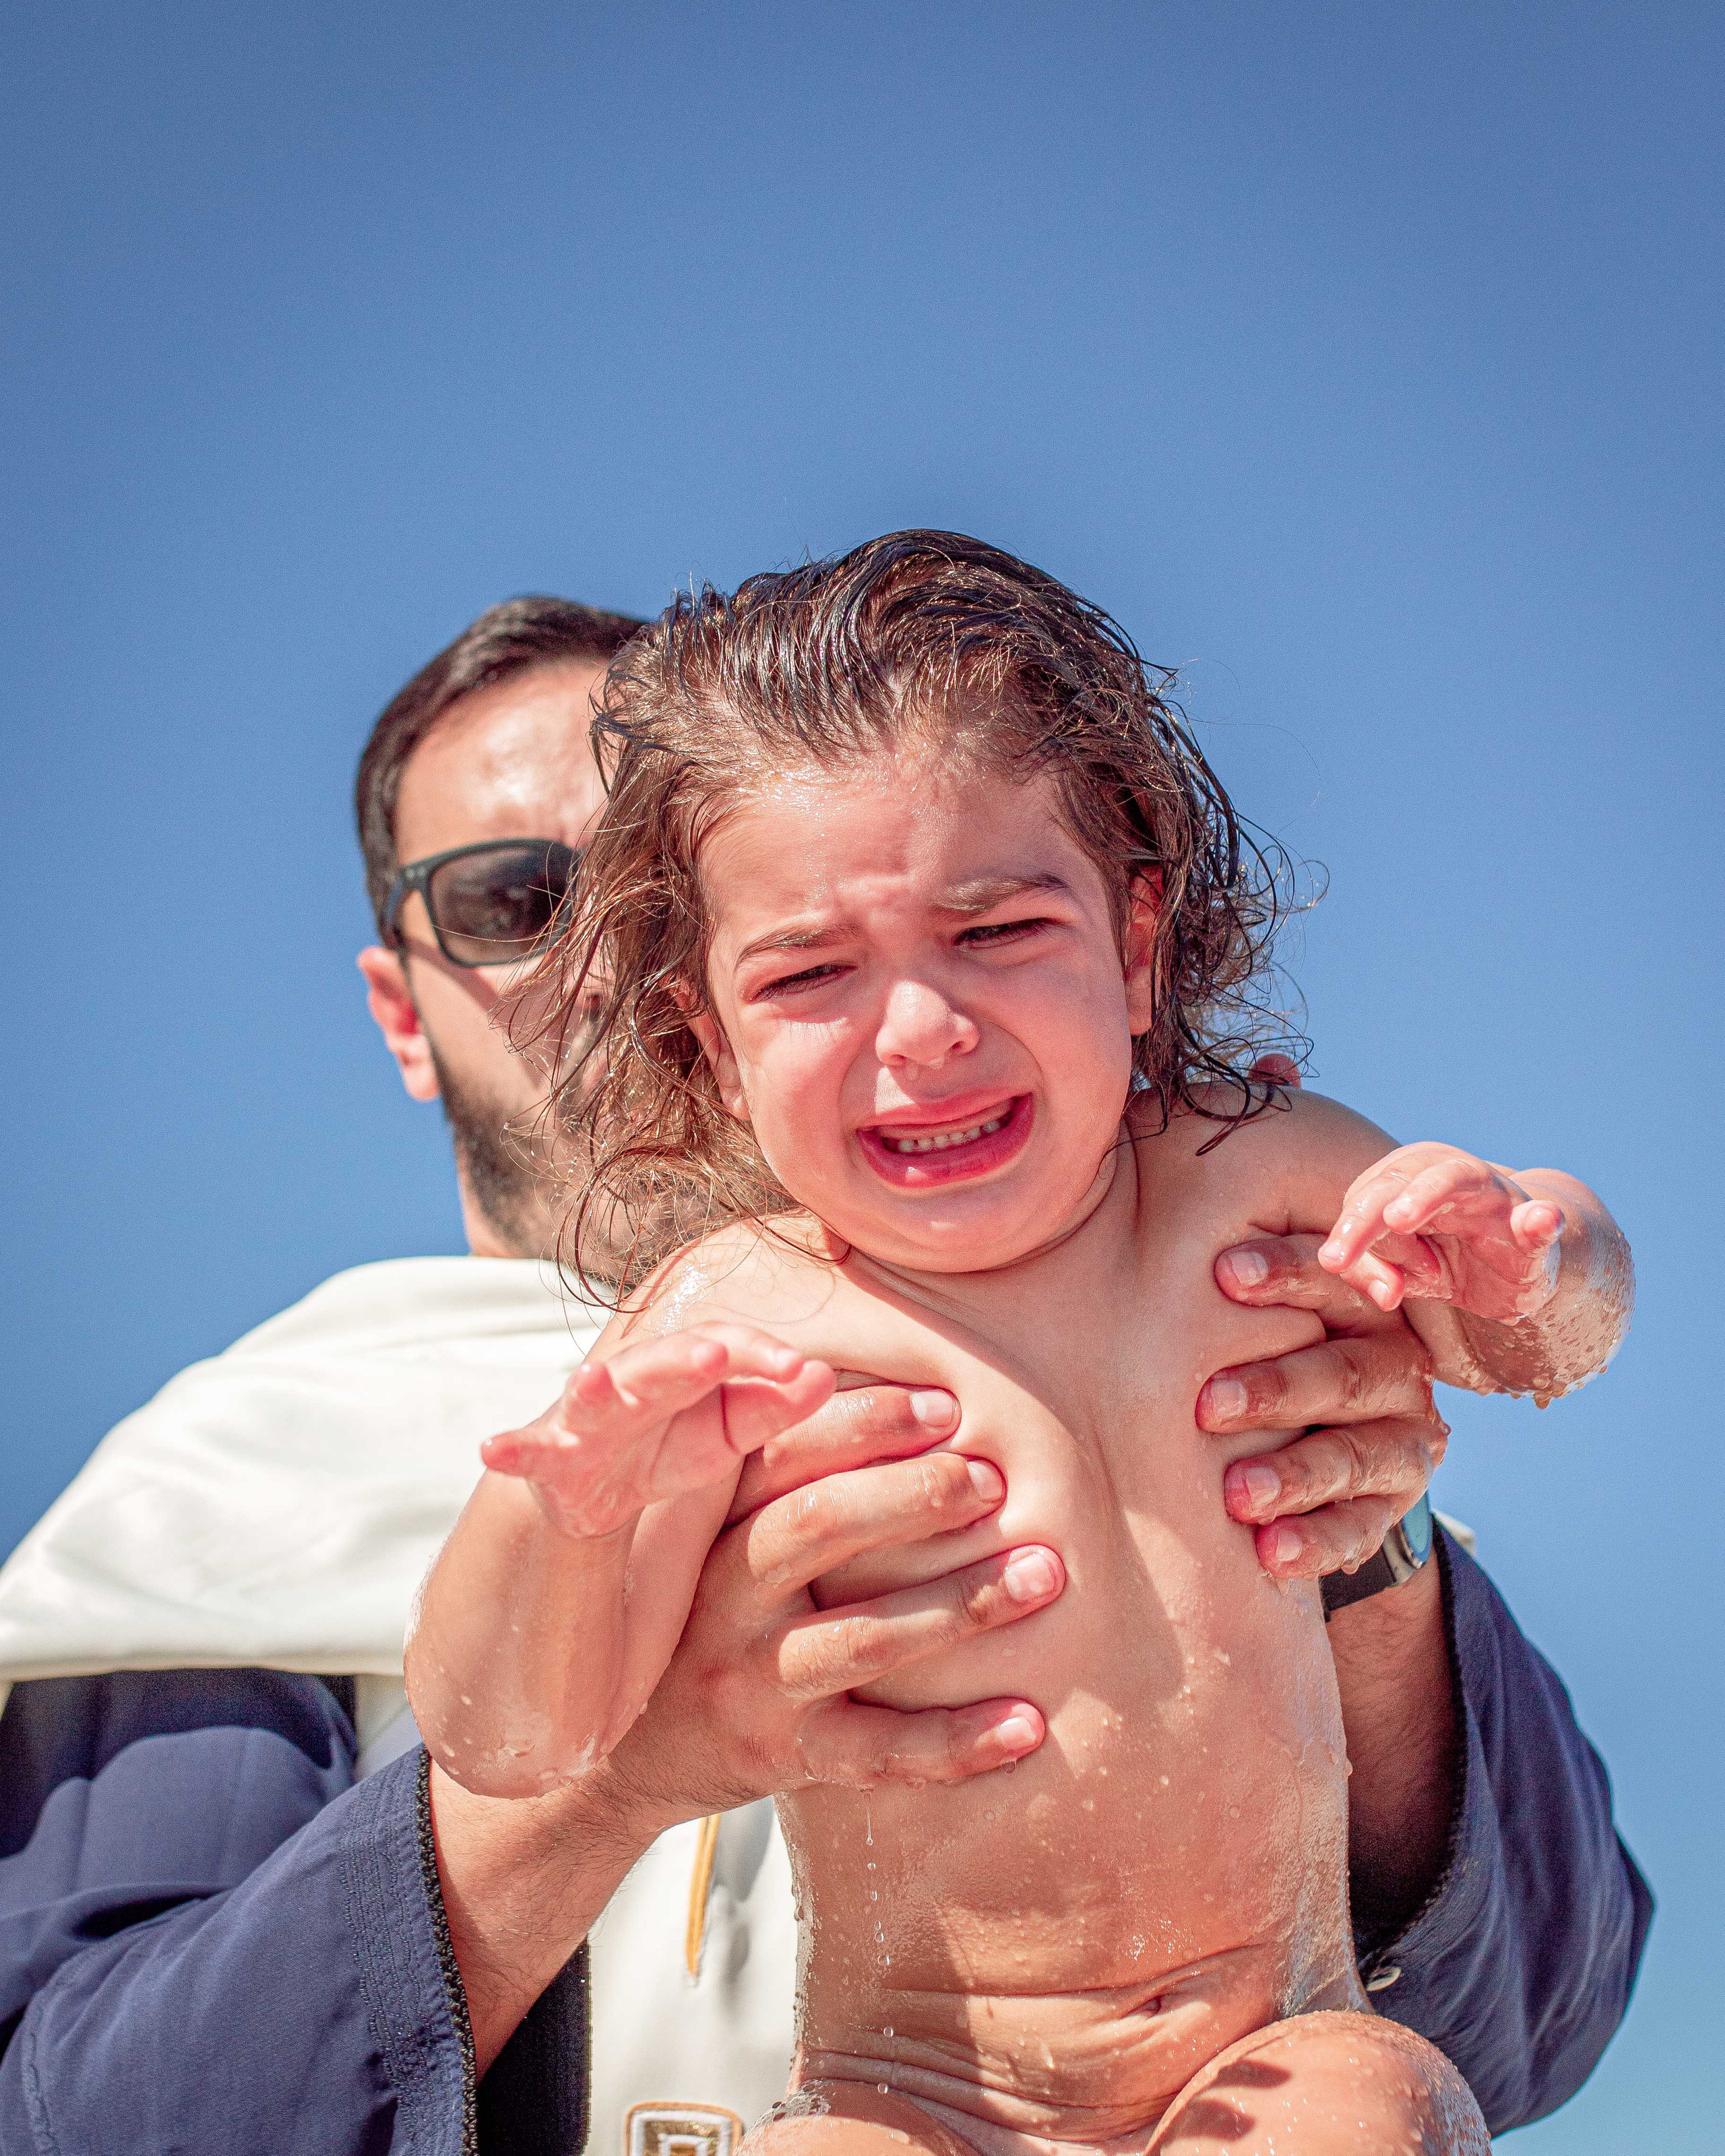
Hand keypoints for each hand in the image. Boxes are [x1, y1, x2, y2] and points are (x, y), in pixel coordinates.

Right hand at [480, 1323, 835, 1536]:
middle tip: (717, 1352)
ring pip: (590, 1397)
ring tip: (593, 1381)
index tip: (801, 1365)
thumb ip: (772, 1406)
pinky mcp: (546, 1457)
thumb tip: (824, 1375)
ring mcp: (583, 1418)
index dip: (760, 1354)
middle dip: (686, 1357)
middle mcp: (632, 1381)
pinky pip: (525, 1450)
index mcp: (685, 1370)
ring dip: (592, 1388)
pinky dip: (510, 1448)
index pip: (725, 1349)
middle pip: (661, 1361)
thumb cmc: (667, 1444)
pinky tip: (494, 1448)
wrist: (591, 1488)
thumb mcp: (727, 1436)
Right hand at [606, 1385, 1061, 1817]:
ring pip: (863, 1639)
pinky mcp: (783, 1758)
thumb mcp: (717, 1541)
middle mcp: (724, 1599)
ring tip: (1045, 1573)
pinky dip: (959, 1741)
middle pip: (818, 1528)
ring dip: (962, 1604)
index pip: (783, 1456)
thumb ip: (784, 1478)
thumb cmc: (709, 1621)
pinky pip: (880, 1754)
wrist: (631, 1760)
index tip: (947, 1406)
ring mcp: (752, 1682)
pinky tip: (1029, 1724)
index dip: (865, 1423)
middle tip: (996, 1481)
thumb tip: (897, 1394)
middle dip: (916, 1497)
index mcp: (715, 1527)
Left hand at [1200, 1235, 1447, 1579]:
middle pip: (1348, 1373)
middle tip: (1206, 1406)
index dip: (1287, 1273)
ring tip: (1233, 1494)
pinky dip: (1314, 1540)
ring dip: (1293, 1473)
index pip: (1338, 1281)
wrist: (1300, 1443)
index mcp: (1360, 1306)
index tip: (1220, 1272)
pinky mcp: (1389, 1505)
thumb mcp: (1235, 1300)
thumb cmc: (1245, 1345)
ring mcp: (1397, 1440)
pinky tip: (1266, 1551)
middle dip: (1278, 1386)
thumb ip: (1213, 1252)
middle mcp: (1392, 1369)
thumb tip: (1147, 1155)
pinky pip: (1362, 1527)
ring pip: (1357, 1455)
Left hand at [1318, 1142, 1564, 1319]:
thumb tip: (1384, 1294)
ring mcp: (1494, 1195)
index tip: (1335, 1264)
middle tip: (1339, 1254)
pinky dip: (1541, 1218)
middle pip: (1397, 1179)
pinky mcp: (1537, 1225)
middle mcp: (1446, 1175)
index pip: (1365, 1195)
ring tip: (1398, 1218)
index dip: (1350, 1231)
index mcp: (1407, 1180)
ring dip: (1426, 1194)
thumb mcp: (1405, 1273)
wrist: (1520, 1262)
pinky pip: (1541, 1218)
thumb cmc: (1449, 1259)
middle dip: (1365, 1216)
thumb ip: (1377, 1275)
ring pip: (1456, 1177)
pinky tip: (1542, 1219)